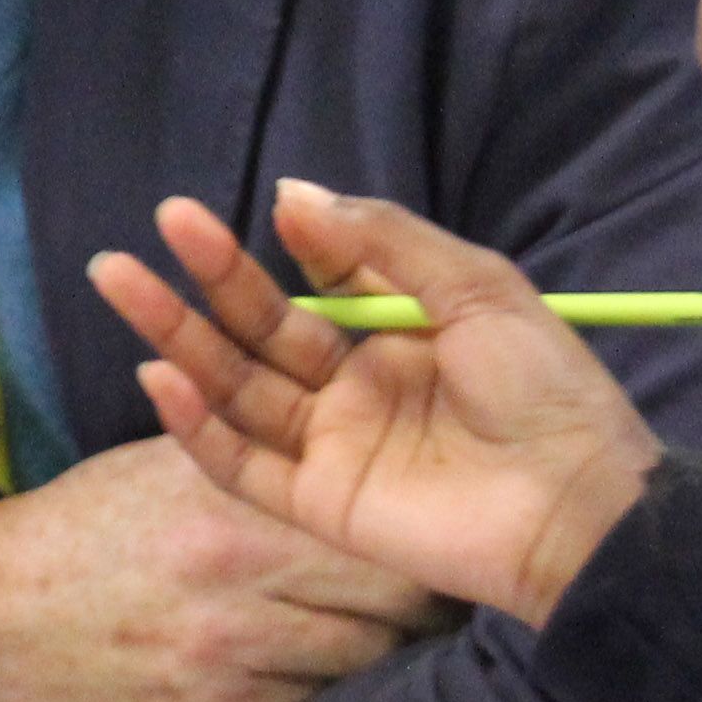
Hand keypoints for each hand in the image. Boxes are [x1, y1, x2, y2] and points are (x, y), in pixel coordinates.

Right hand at [0, 438, 453, 701]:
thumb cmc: (75, 536)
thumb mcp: (155, 472)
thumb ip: (246, 459)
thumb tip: (334, 443)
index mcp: (228, 498)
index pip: (367, 513)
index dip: (416, 518)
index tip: (442, 512)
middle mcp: (239, 574)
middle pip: (391, 590)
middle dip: (427, 588)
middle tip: (450, 579)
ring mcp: (230, 652)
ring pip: (366, 653)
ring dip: (391, 643)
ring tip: (408, 629)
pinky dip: (334, 686)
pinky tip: (337, 670)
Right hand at [89, 182, 659, 628]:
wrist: (579, 507)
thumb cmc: (544, 391)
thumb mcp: (478, 289)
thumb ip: (385, 241)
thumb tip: (294, 194)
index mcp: (401, 332)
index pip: (323, 279)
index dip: (291, 242)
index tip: (267, 203)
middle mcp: (358, 386)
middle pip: (262, 327)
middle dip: (207, 276)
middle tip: (159, 221)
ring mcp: (335, 446)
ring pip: (238, 386)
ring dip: (179, 336)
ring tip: (121, 279)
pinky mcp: (321, 505)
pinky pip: (244, 465)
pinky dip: (198, 426)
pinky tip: (159, 377)